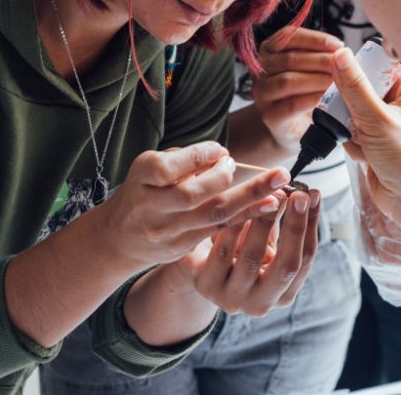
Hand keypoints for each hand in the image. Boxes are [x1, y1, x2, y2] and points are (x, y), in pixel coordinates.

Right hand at [97, 141, 290, 268]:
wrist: (120, 236)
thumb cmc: (145, 188)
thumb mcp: (153, 165)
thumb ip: (185, 159)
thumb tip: (223, 157)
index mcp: (143, 177)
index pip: (172, 167)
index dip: (201, 158)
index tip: (223, 151)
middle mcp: (150, 206)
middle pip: (195, 195)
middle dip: (233, 180)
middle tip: (269, 169)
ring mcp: (165, 231)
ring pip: (213, 216)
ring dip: (251, 200)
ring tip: (280, 187)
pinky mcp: (180, 248)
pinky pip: (218, 231)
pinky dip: (246, 217)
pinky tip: (269, 207)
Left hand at [176, 189, 320, 315]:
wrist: (197, 265)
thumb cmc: (238, 249)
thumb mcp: (264, 239)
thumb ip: (281, 220)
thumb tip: (296, 189)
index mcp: (283, 294)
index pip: (305, 259)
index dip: (311, 225)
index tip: (313, 194)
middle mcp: (261, 303)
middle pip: (286, 266)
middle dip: (294, 227)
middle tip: (297, 194)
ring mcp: (233, 299)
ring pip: (253, 258)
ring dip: (264, 222)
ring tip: (267, 194)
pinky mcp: (207, 286)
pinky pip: (223, 252)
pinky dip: (233, 226)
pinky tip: (237, 204)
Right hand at [252, 28, 343, 151]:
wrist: (299, 129)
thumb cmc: (307, 93)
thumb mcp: (313, 68)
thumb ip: (322, 55)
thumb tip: (344, 51)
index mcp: (271, 50)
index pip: (290, 36)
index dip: (316, 40)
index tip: (339, 46)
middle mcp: (261, 69)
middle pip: (290, 59)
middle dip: (321, 61)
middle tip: (344, 66)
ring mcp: (263, 94)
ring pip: (288, 81)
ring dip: (316, 80)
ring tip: (338, 82)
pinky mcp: (270, 116)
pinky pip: (291, 105)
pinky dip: (311, 100)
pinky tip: (327, 98)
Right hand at [329, 48, 400, 222]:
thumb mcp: (377, 118)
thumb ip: (355, 87)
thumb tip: (341, 56)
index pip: (383, 69)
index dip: (363, 69)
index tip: (346, 72)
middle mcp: (400, 112)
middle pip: (363, 93)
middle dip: (350, 105)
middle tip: (347, 111)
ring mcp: (388, 132)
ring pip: (355, 116)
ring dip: (350, 128)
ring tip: (360, 139)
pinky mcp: (377, 150)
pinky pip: (354, 138)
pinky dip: (353, 145)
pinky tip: (363, 155)